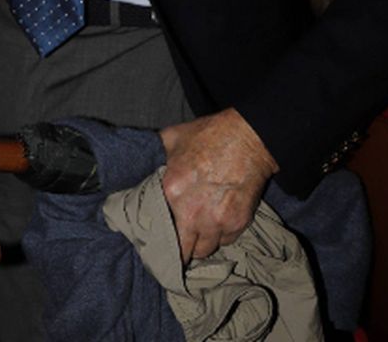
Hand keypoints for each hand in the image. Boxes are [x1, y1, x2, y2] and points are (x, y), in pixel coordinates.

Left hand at [158, 108, 277, 261]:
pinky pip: (226, 241)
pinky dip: (220, 236)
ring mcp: (218, 221)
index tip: (158, 239)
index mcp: (172, 192)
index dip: (159, 238)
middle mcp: (193, 213)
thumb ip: (155, 157)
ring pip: (205, 250)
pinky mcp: (238, 222)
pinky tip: (216, 222)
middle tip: (178, 244)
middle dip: (180, 249)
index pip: (159, 231)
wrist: (248, 138)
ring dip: (200, 244)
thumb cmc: (208, 136)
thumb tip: (139, 161)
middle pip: (183, 251)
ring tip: (197, 233)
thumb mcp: (171, 139)